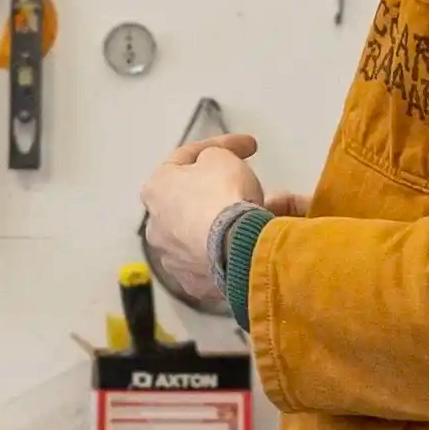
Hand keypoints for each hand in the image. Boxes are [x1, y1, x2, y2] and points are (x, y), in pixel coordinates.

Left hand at [140, 133, 296, 314]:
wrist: (234, 250)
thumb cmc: (221, 195)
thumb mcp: (220, 158)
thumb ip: (214, 157)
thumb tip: (213, 168)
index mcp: (155, 189)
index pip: (185, 158)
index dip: (221, 145)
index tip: (251, 145)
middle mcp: (157, 226)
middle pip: (197, 201)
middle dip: (227, 191)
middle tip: (255, 185)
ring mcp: (175, 259)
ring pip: (212, 233)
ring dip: (239, 222)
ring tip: (273, 214)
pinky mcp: (197, 284)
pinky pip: (224, 259)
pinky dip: (242, 248)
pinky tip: (265, 241)